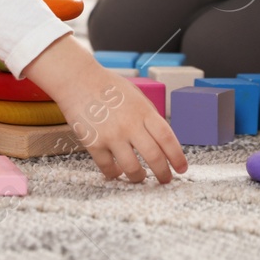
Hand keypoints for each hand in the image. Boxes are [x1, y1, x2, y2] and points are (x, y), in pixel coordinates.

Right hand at [23, 35, 187, 183]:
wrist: (77, 79)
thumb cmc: (108, 86)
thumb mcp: (136, 95)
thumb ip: (149, 115)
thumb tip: (162, 139)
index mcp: (143, 111)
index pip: (167, 138)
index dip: (177, 156)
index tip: (182, 168)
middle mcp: (130, 125)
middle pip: (154, 157)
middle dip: (163, 173)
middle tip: (165, 180)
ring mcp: (111, 135)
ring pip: (132, 169)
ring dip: (139, 178)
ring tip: (140, 178)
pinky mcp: (93, 143)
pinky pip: (108, 168)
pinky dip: (114, 174)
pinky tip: (117, 173)